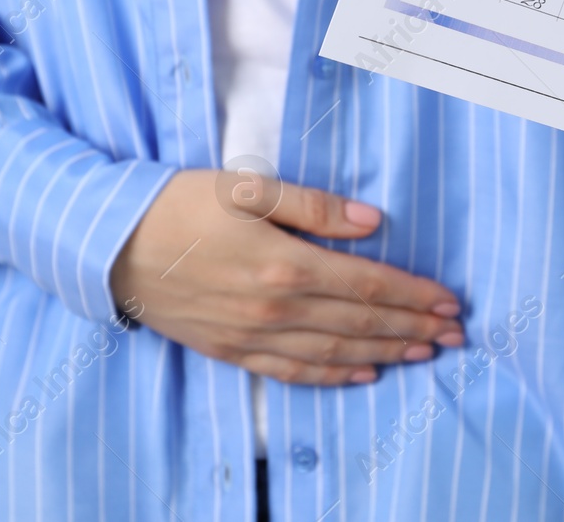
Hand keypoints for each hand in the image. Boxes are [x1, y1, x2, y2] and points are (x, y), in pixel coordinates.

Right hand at [111, 170, 464, 385]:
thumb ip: (314, 205)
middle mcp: (275, 308)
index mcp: (284, 263)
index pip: (367, 284)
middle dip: (413, 328)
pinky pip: (294, 372)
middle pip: (360, 322)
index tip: (448, 301)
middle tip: (455, 333)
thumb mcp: (246, 188)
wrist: (108, 246)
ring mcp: (253, 336)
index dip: (413, 295)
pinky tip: (364, 373)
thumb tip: (373, 222)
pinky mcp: (232, 350)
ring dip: (386, 353)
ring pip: (335, 352)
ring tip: (425, 353)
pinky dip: (335, 375)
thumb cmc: (177, 205)